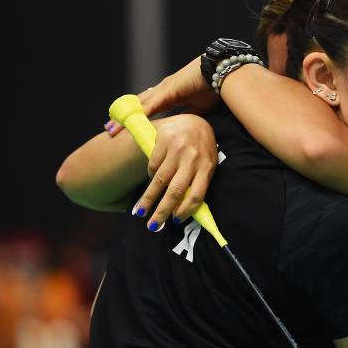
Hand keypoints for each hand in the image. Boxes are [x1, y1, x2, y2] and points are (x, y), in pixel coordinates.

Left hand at [105, 57, 217, 135]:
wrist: (222, 72)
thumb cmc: (215, 87)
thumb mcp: (201, 107)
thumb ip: (191, 117)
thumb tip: (186, 129)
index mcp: (172, 93)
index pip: (150, 106)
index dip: (139, 116)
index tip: (128, 124)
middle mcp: (164, 89)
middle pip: (139, 105)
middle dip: (126, 116)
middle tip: (111, 127)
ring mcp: (164, 89)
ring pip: (139, 106)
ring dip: (124, 118)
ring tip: (111, 128)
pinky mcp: (168, 91)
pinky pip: (149, 107)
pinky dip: (137, 116)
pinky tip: (126, 124)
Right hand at [131, 113, 217, 230]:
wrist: (195, 122)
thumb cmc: (203, 149)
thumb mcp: (208, 164)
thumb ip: (199, 182)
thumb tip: (185, 208)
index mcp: (207, 167)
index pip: (196, 195)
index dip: (186, 210)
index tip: (176, 220)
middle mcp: (192, 158)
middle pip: (175, 191)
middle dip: (162, 211)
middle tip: (153, 226)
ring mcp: (177, 149)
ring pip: (160, 180)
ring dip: (148, 198)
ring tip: (140, 211)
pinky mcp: (164, 140)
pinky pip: (153, 165)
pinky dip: (150, 176)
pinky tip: (150, 184)